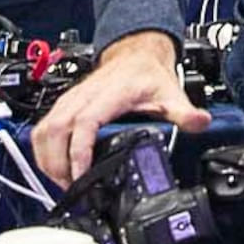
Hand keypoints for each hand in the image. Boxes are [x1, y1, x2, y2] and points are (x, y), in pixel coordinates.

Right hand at [31, 31, 210, 183]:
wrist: (135, 55)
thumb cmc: (148, 75)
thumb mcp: (171, 93)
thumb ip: (185, 112)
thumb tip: (200, 122)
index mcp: (109, 94)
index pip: (84, 122)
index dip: (78, 151)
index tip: (80, 175)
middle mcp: (83, 96)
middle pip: (55, 130)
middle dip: (57, 164)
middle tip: (72, 188)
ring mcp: (70, 100)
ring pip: (44, 130)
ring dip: (47, 160)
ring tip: (63, 183)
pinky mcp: (63, 106)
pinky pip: (43, 129)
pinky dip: (43, 152)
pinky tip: (55, 168)